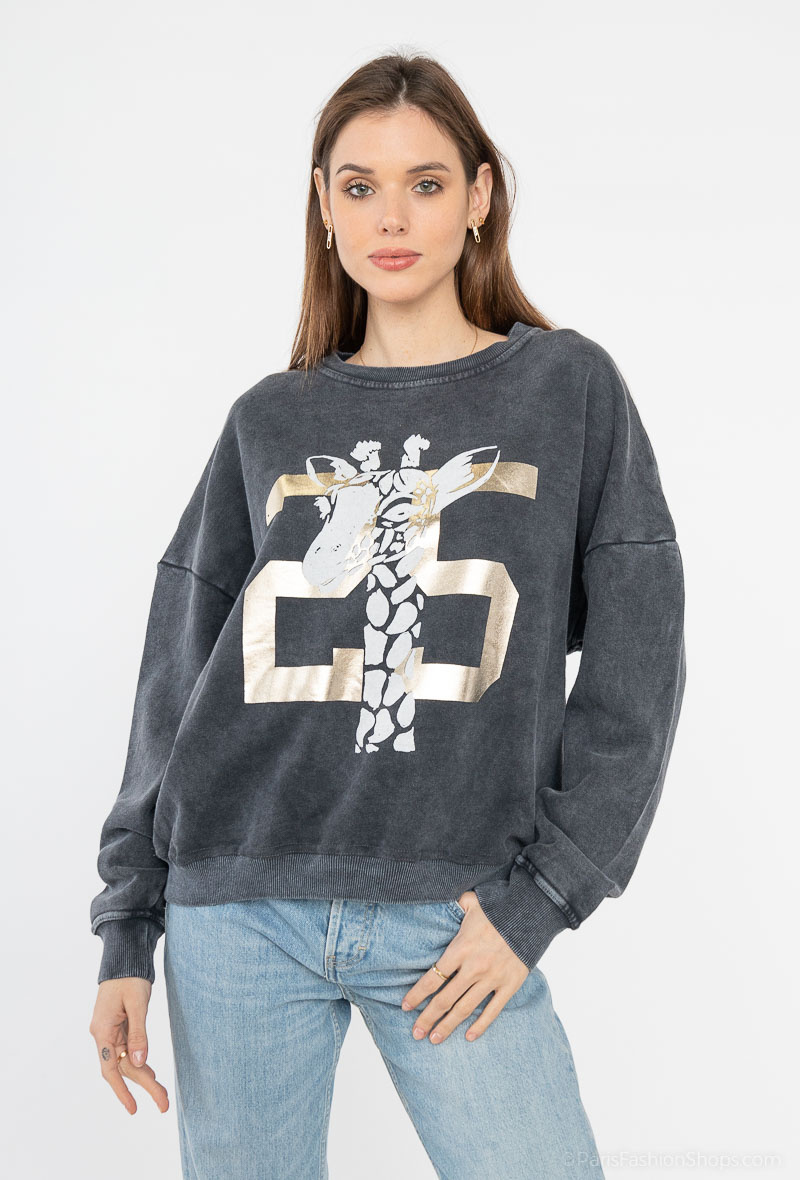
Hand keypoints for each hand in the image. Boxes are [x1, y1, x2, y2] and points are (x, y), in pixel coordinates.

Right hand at [89, 978, 169, 1114]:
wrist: (123, 959)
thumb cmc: (129, 978)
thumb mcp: (137, 1004)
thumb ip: (139, 1034)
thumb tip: (141, 1063)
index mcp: (102, 1030)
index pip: (110, 1069)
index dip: (122, 1091)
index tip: (134, 1109)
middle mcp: (103, 1034)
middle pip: (122, 1068)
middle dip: (143, 1086)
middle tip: (164, 1104)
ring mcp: (110, 1031)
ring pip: (126, 1060)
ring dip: (143, 1076)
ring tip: (162, 1093)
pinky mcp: (118, 1027)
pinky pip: (128, 1050)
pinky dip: (140, 1061)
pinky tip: (150, 1071)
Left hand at [400, 891, 528, 1043]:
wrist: (531, 914)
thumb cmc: (497, 907)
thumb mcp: (471, 902)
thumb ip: (453, 906)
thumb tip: (440, 903)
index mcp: (460, 948)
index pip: (433, 977)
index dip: (417, 994)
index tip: (405, 1006)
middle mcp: (474, 967)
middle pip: (445, 998)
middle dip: (427, 1017)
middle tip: (415, 1033)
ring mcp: (492, 978)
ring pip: (465, 1008)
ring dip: (448, 1025)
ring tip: (434, 1039)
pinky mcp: (510, 985)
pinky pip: (493, 1010)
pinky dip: (481, 1026)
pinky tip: (469, 1037)